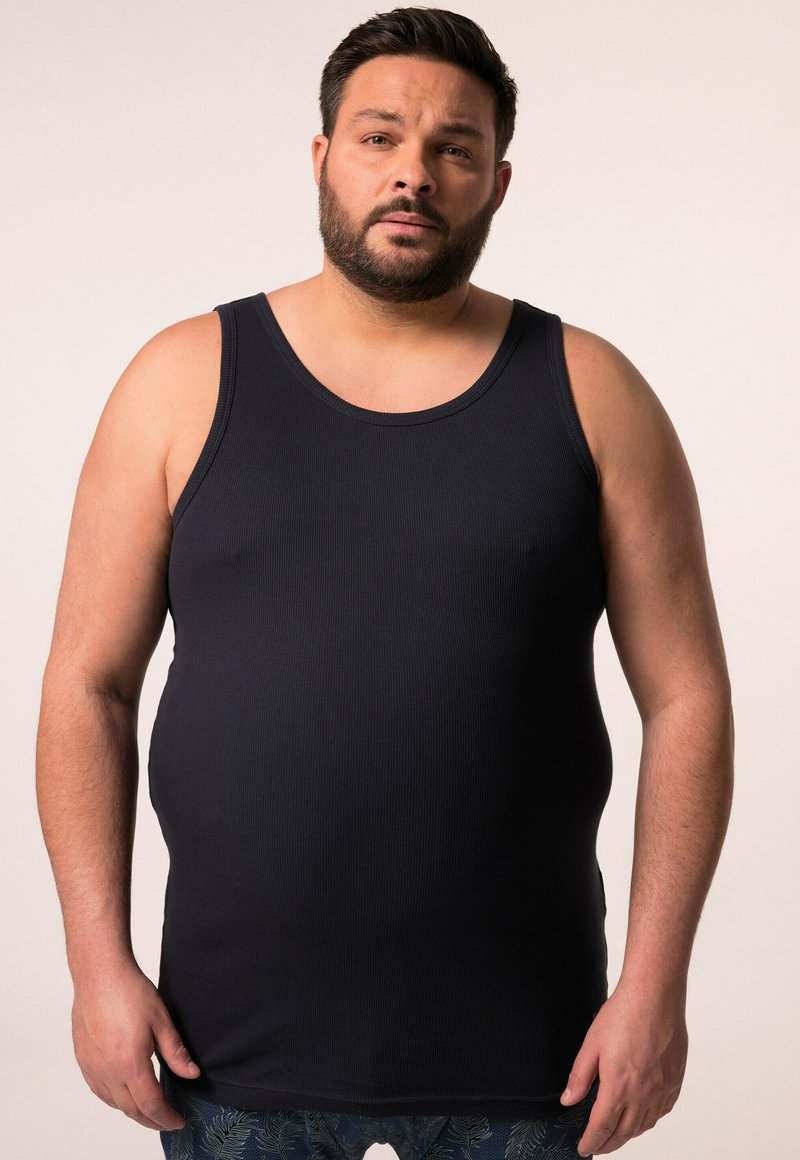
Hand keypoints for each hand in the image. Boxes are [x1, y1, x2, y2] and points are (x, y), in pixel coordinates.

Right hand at [71, 959, 199, 1129]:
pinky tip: (123, 1093)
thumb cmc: (129, 991)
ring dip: (132, 1111)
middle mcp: (107, 1070)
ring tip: (149, 1109)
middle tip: (167, 1120)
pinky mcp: (83, 1059)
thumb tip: (192, 1074)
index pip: (150, 1104)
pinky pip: (98, 1090)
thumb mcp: (161, 1020)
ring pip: (113, 1102)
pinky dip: (114, 1099)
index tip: (178, 1121)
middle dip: (151, 1120)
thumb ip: (176, 1052)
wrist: (99, 973)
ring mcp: (91, 1066)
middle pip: (130, 1109)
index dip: (166, 1118)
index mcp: (129, 1063)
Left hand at [559, 979, 687, 1155]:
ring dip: (629, 1134)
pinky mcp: (675, 1079)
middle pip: (625, 1132)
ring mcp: (662, 1088)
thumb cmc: (623, 1014)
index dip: (592, 1142)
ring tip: (618, 1135)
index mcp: (619, 1087)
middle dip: (609, 1143)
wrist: (655, 996)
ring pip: (645, 1124)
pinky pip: (662, 1110)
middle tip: (598, 1146)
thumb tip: (568, 1100)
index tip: (584, 1149)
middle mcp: (643, 1094)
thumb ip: (580, 1076)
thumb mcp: (591, 1044)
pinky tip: (643, 1116)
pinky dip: (650, 1120)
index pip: (602, 1126)